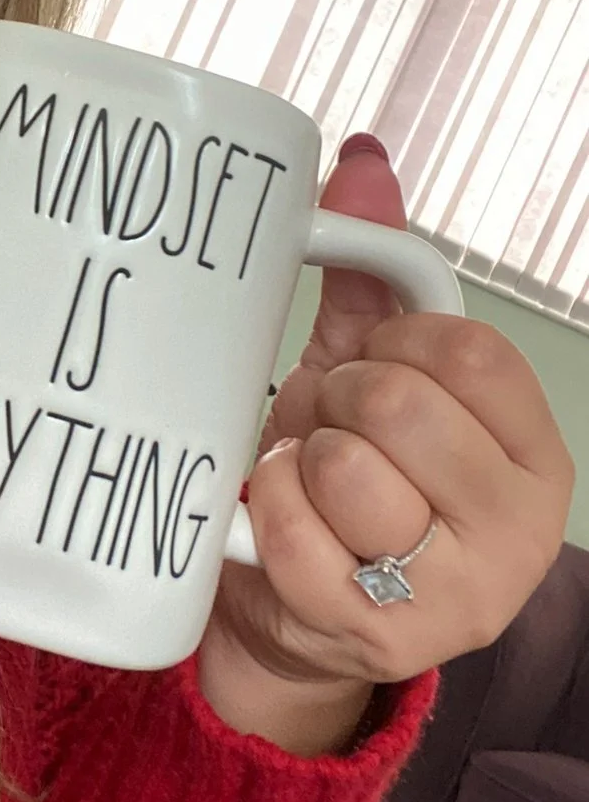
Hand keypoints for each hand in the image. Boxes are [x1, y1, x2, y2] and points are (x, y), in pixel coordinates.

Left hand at [198, 136, 574, 753]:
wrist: (286, 606)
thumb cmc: (341, 478)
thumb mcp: (366, 370)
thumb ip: (374, 273)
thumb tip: (361, 161)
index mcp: (534, 454)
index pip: (467, 351)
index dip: (395, 344)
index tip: (375, 367)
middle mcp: (517, 530)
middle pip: (402, 405)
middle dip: (341, 402)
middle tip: (332, 431)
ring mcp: (456, 597)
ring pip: (347, 469)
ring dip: (302, 460)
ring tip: (307, 479)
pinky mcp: (377, 640)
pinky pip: (295, 533)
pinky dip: (266, 510)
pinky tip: (276, 519)